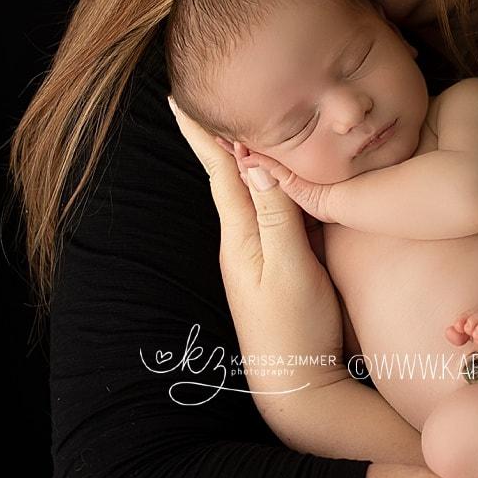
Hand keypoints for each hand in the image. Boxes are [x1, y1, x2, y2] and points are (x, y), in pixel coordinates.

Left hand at [167, 96, 344, 399]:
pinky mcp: (275, 266)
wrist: (297, 385)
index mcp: (241, 234)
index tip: (180, 94)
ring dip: (241, 154)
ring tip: (236, 121)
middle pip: (228, 174)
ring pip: (247, 190)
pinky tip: (273, 176)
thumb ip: (277, 215)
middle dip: (217, 133)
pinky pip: (267, 210)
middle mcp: (241, 240)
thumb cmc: (296, 329)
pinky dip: (267, 183)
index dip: (203, 131)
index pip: (219, 169)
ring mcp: (256, 254)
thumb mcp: (291, 268)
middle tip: (205, 92)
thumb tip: (255, 161)